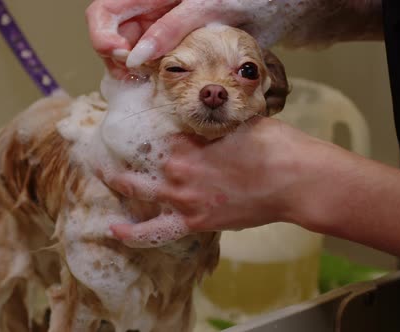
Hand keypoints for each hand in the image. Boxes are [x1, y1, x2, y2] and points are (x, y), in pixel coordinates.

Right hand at [86, 0, 382, 76]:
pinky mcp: (178, 52)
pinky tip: (164, 90)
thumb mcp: (204, 7)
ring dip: (135, 75)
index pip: (104, 12)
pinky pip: (155, 69)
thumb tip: (135, 58)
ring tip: (151, 87)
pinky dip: (154, 81)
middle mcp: (151, 13)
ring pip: (132, 57)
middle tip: (137, 79)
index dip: (103, 35)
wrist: (282, 8)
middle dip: (118, 60)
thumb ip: (168, 30)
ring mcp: (163, 34)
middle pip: (114, 38)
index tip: (122, 56)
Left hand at [107, 117, 317, 246]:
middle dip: (121, 152)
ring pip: (140, 190)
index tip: (140, 123)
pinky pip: (156, 231)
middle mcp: (179, 170)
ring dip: (118, 182)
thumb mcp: (240, 122)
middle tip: (108, 145)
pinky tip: (113, 230)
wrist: (297, 181)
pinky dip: (133, 234)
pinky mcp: (195, 222)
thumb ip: (214, 124)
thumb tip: (207, 116)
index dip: (151, 128)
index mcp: (188, 141)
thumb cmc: (275, 146)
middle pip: (140, 159)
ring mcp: (184, 198)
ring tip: (102, 175)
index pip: (158, 134)